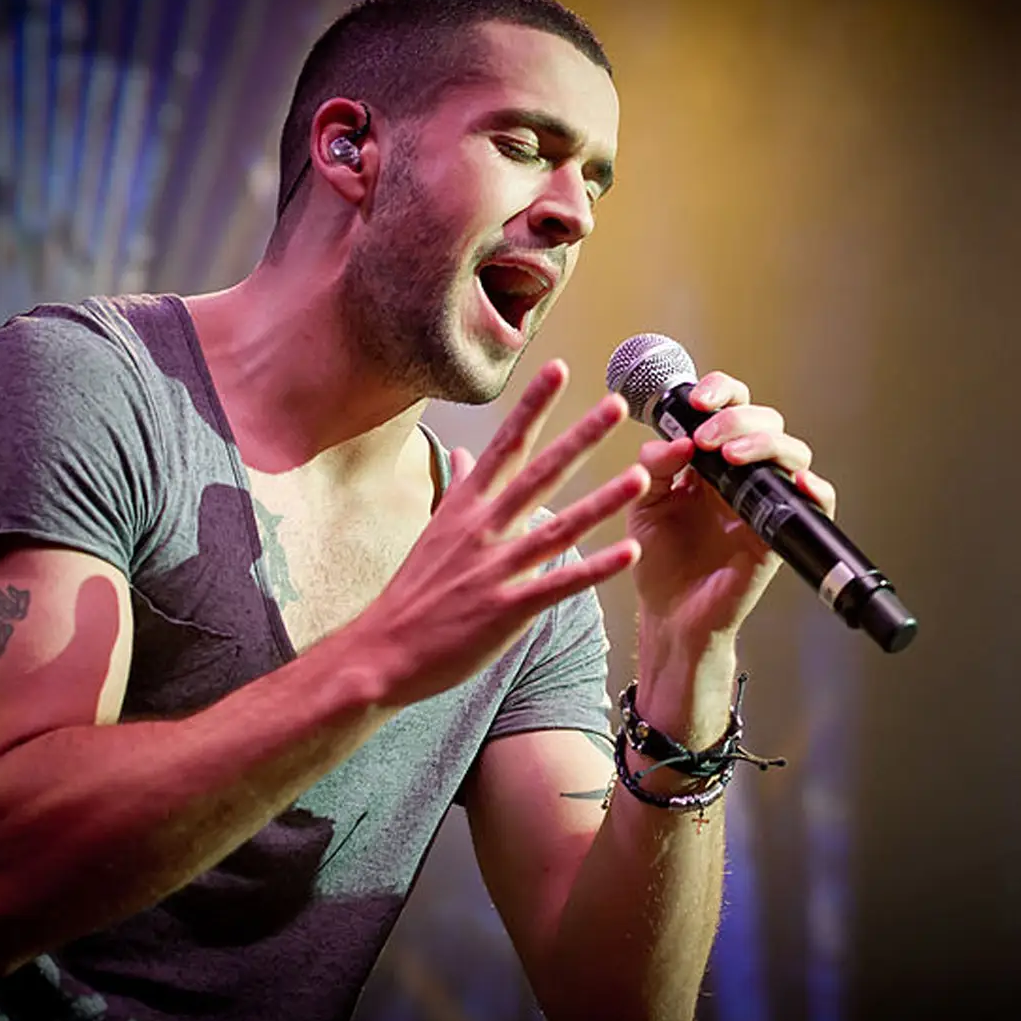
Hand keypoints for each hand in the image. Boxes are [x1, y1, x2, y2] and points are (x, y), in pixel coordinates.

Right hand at [354, 360, 647, 705]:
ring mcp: (496, 568)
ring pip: (559, 527)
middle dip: (579, 437)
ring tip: (639, 475)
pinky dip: (594, 568)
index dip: (532, 405)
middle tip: (616, 404)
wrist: (380, 652)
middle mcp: (483, 529)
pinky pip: (560, 583)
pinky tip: (627, 552)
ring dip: (602, 501)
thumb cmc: (412, 593)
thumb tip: (465, 454)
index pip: (504, 444)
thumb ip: (458, 489)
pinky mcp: (507, 608)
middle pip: (539, 473)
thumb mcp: (433, 530)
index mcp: (466, 507)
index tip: (557, 368)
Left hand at [628, 371, 836, 642]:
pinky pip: (815, 504)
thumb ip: (654, 465)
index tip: (696, 401)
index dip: (720, 391)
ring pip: (792, 452)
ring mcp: (764, 502)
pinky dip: (815, 488)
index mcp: (710, 461)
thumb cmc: (660, 561)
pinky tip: (795, 481)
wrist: (669, 614)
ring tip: (732, 457)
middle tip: (706, 439)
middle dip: (736, 418)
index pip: (730, 407)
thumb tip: (679, 441)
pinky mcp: (779, 533)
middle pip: (765, 421)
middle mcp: (742, 476)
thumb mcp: (643, 501)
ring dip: (765, 443)